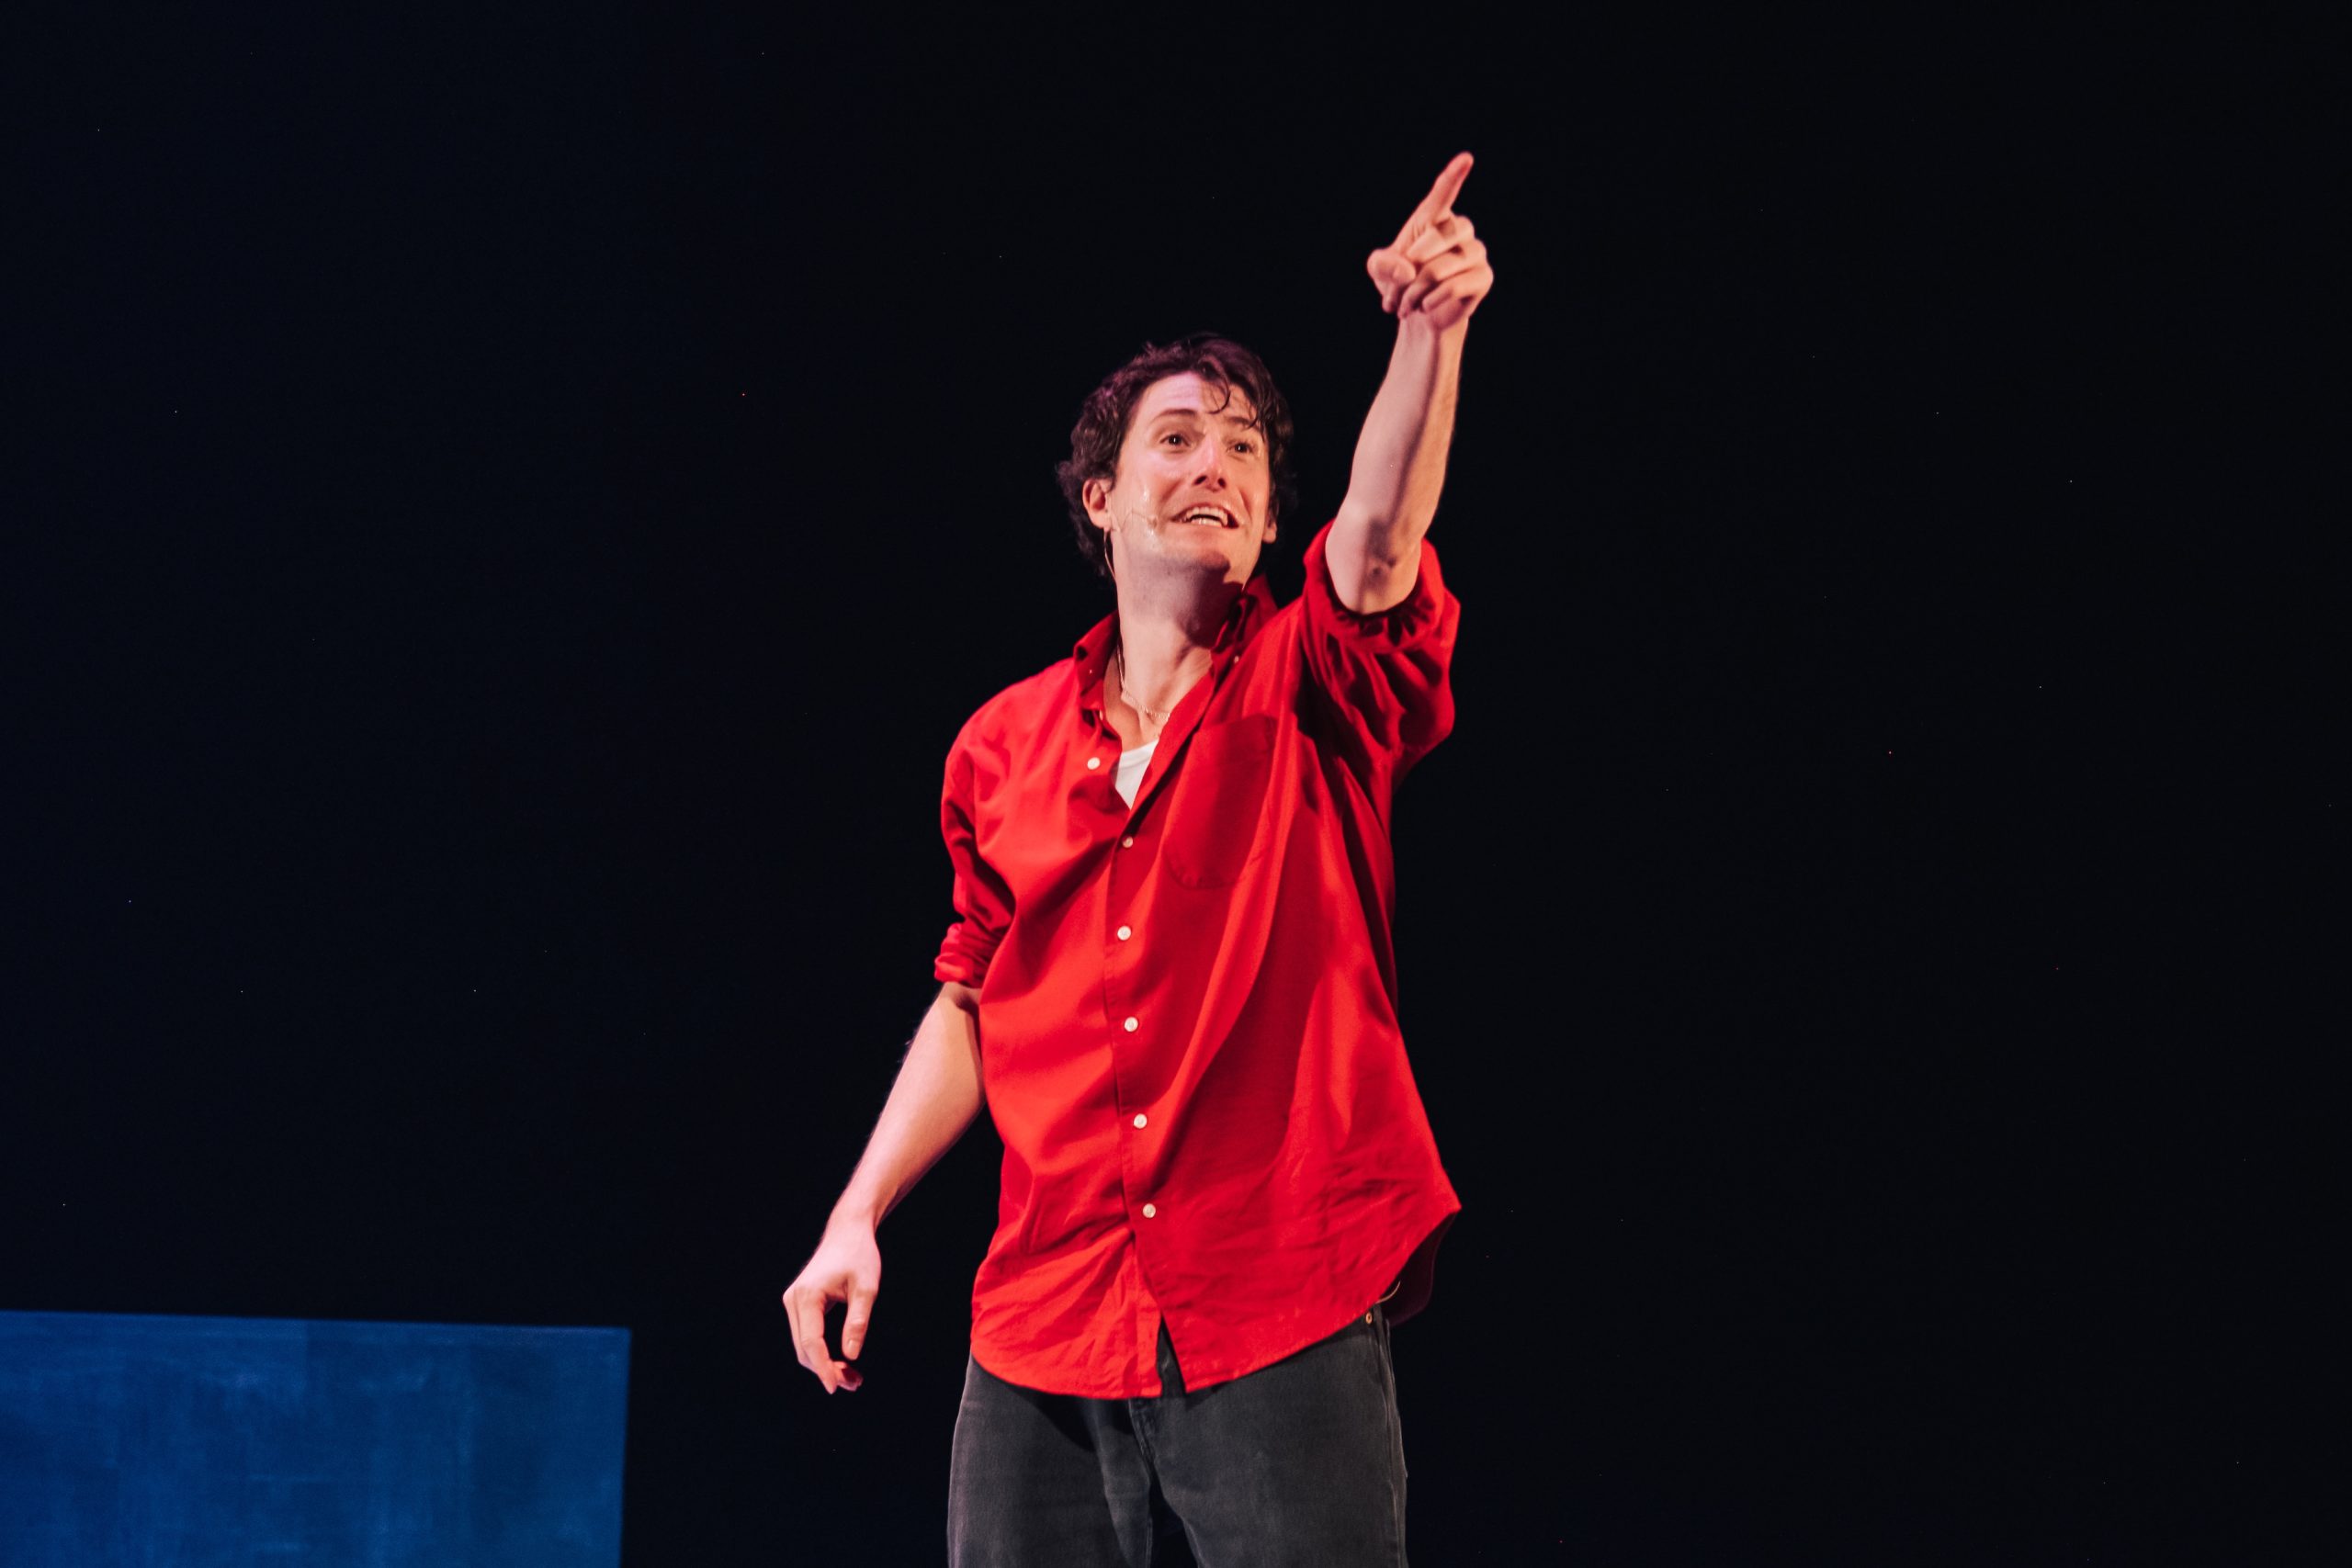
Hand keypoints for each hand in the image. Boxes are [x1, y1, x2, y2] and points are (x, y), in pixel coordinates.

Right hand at [781, 1219, 880, 1394]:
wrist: (848, 1232)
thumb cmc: (860, 1256)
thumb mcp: (867, 1288)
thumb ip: (858, 1321)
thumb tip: (851, 1356)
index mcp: (807, 1296)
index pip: (812, 1342)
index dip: (823, 1368)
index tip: (836, 1387)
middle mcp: (793, 1300)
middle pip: (804, 1348)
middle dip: (827, 1370)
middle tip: (855, 1383)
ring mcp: (793, 1302)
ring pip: (804, 1345)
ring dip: (824, 1364)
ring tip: (853, 1377)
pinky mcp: (798, 1304)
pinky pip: (807, 1335)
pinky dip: (822, 1352)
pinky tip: (842, 1362)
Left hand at [1365, 151, 1493, 332]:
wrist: (1420, 314)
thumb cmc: (1401, 284)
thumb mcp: (1379, 270)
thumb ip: (1382, 264)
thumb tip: (1408, 270)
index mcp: (1435, 218)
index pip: (1444, 193)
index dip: (1454, 176)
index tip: (1466, 158)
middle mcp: (1460, 229)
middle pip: (1436, 239)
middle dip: (1408, 270)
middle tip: (1393, 295)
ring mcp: (1476, 252)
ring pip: (1440, 269)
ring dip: (1415, 292)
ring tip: (1406, 305)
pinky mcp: (1483, 277)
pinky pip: (1453, 287)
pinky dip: (1431, 301)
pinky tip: (1425, 307)